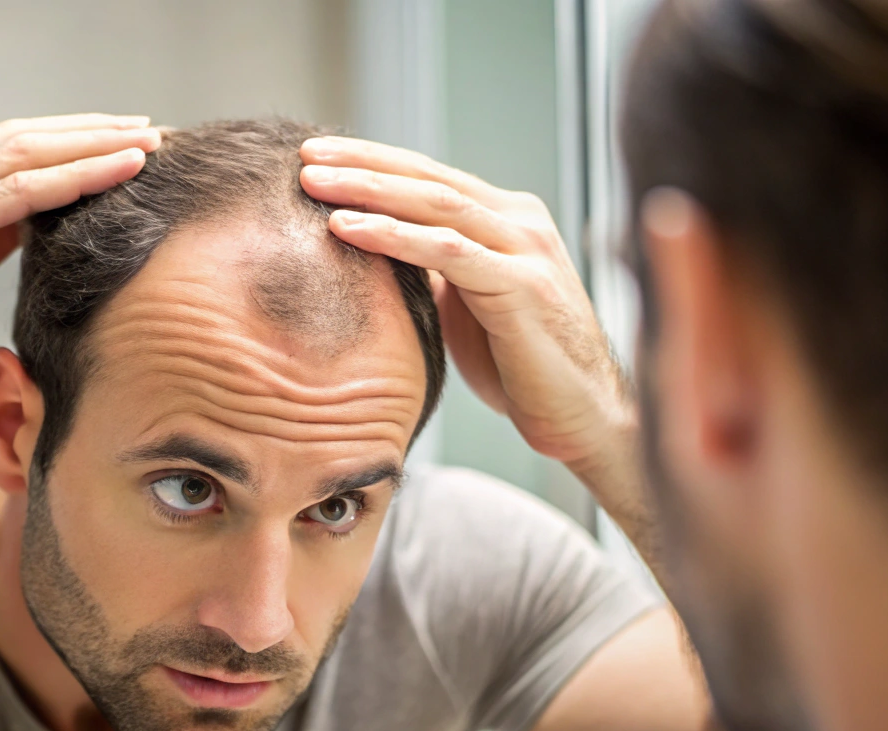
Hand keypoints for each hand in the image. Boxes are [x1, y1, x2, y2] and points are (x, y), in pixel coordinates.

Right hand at [0, 115, 158, 386]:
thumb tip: (29, 227)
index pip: (3, 150)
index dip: (64, 141)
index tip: (118, 142)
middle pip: (17, 139)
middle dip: (87, 131)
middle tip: (147, 129)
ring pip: (22, 156)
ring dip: (91, 147)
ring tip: (145, 145)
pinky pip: (15, 196)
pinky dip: (71, 181)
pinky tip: (113, 176)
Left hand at [298, 137, 627, 467]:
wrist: (582, 416)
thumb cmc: (521, 368)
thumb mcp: (468, 305)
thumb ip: (435, 270)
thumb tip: (377, 252)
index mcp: (506, 220)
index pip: (429, 178)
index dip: (373, 162)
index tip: (317, 157)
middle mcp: (519, 221)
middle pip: (428, 178)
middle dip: (363, 163)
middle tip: (305, 156)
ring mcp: (525, 248)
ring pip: (435, 204)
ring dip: (369, 189)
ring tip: (313, 183)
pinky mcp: (522, 285)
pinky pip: (447, 251)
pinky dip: (393, 236)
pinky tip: (348, 228)